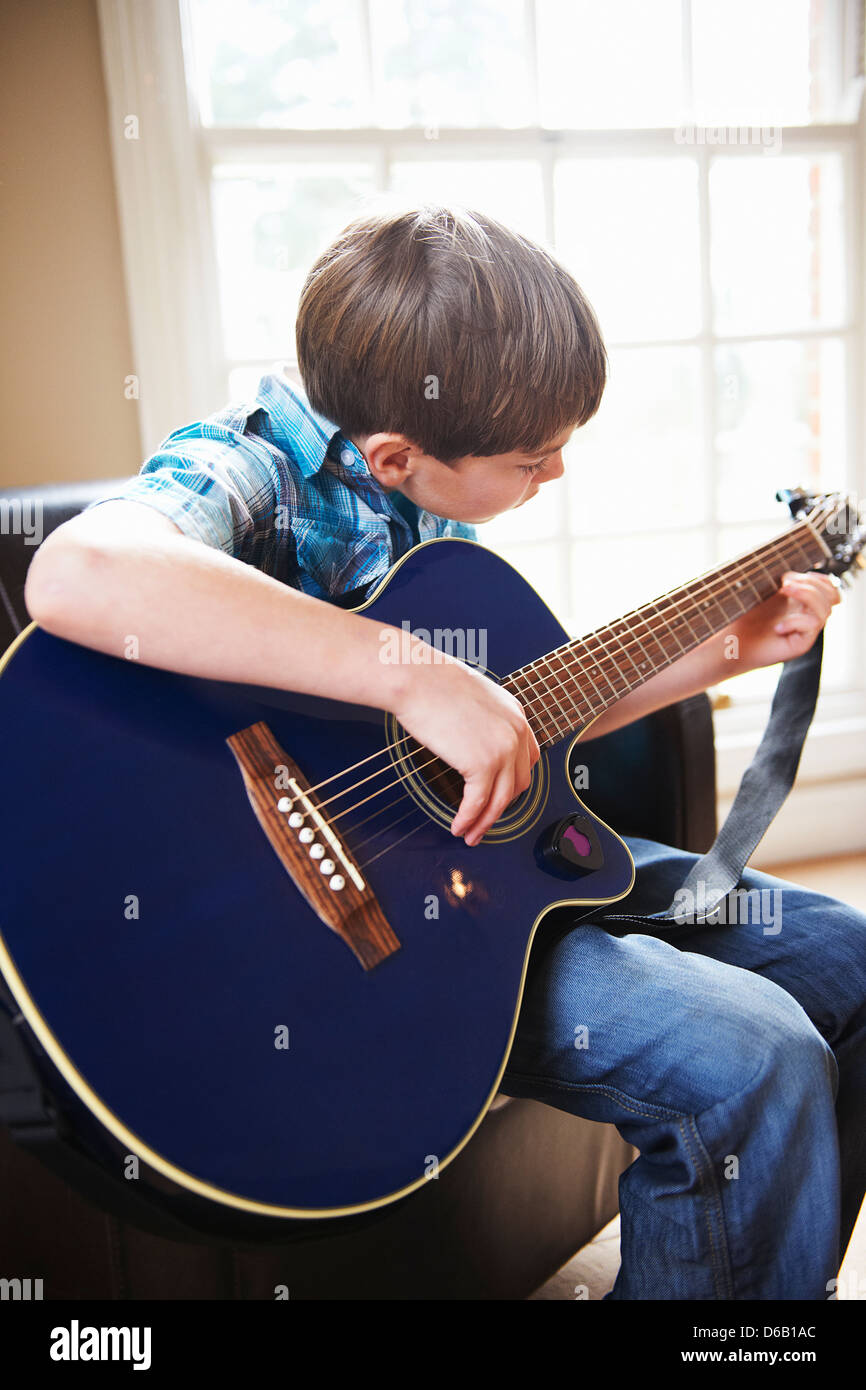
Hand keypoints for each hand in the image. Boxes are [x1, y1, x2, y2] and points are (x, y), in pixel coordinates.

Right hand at [392, 645, 539, 846]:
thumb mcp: (472, 699)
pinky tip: (458, 826)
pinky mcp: (482, 764)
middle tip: (484, 822)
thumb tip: (471, 744)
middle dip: (500, 808)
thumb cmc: (431, 682)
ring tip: (470, 834)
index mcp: (516, 715)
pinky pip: (478, 803)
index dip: (513, 783)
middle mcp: (516, 732)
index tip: (500, 797)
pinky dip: (468, 819)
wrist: (415, 677)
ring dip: (484, 822)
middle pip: (517, 784)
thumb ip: (482, 722)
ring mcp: (502, 749)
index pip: (527, 760)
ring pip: (500, 800)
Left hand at [723, 570, 840, 671]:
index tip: (794, 575)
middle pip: (831, 597)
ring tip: (783, 590)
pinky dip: (795, 621)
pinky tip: (777, 625)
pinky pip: (811, 627)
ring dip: (806, 595)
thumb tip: (790, 571)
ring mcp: (805, 631)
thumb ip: (779, 581)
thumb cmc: (743, 618)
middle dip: (811, 584)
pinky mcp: (800, 645)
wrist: (732, 642)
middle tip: (785, 582)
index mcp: (801, 603)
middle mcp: (806, 616)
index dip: (819, 579)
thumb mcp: (762, 592)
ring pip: (825, 611)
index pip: (829, 589)